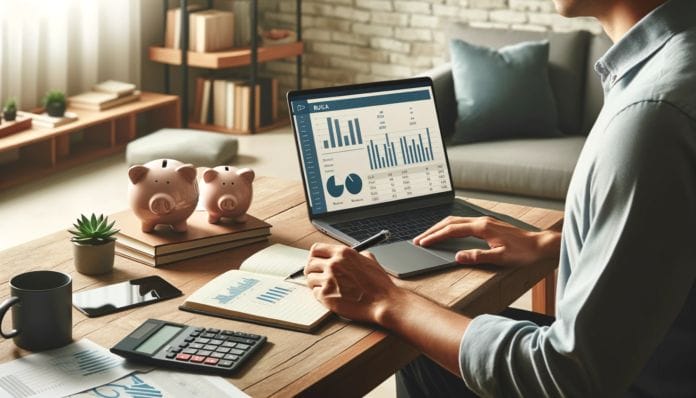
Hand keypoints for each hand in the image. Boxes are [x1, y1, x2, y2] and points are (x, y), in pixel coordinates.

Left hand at [304, 243, 404, 323]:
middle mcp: (333, 264)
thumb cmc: (379, 284)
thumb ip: (355, 255)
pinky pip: (314, 292)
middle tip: (317, 276)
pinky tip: (331, 296)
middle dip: (312, 270)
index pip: (316, 249)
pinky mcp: (326, 295)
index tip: (316, 261)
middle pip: (310, 263)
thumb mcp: (369, 260)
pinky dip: (320, 295)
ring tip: (327, 288)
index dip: (315, 256)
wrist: (383, 302)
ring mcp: (328, 279)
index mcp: (343, 253)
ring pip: (310, 279)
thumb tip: (348, 256)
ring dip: (316, 283)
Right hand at [413, 216, 559, 266]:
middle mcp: (482, 221)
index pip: (452, 230)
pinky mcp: (487, 225)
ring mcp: (485, 221)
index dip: (436, 236)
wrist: (540, 245)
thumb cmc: (524, 252)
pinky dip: (450, 227)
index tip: (423, 242)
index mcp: (482, 228)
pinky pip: (463, 223)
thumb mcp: (500, 258)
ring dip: (440, 227)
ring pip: (456, 221)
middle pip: (450, 222)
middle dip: (432, 230)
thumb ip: (478, 257)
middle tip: (419, 239)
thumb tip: (458, 257)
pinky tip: (448, 233)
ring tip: (428, 236)